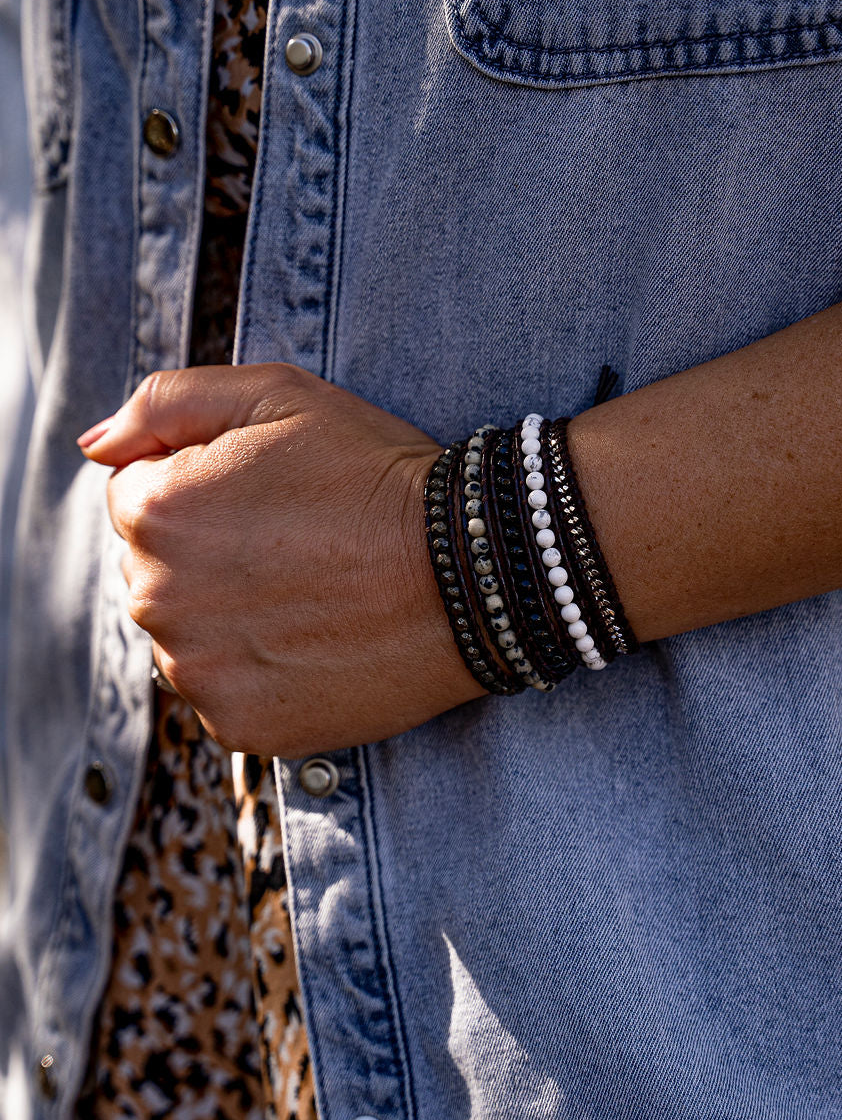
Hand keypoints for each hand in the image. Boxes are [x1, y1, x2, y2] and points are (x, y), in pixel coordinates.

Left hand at [78, 364, 482, 756]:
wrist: (469, 569)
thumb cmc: (374, 472)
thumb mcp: (276, 394)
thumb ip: (166, 402)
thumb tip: (94, 445)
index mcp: (155, 511)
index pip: (134, 497)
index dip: (203, 485)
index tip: (270, 492)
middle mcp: (155, 599)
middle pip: (153, 569)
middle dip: (208, 551)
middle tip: (298, 539)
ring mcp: (197, 671)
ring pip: (185, 634)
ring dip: (227, 613)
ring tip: (309, 590)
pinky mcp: (240, 725)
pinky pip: (223, 691)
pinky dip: (258, 670)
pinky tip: (314, 638)